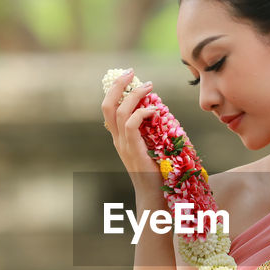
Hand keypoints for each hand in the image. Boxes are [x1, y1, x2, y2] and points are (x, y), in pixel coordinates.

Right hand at [101, 69, 161, 199]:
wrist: (155, 197)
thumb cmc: (158, 174)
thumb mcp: (153, 148)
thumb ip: (152, 133)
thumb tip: (162, 114)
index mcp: (119, 138)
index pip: (109, 109)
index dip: (116, 91)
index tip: (129, 77)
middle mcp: (117, 140)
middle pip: (107, 106)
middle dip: (117, 86)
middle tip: (131, 72)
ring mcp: (123, 145)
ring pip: (118, 112)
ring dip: (133, 95)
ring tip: (149, 86)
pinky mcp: (133, 150)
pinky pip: (131, 125)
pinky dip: (142, 113)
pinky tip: (155, 110)